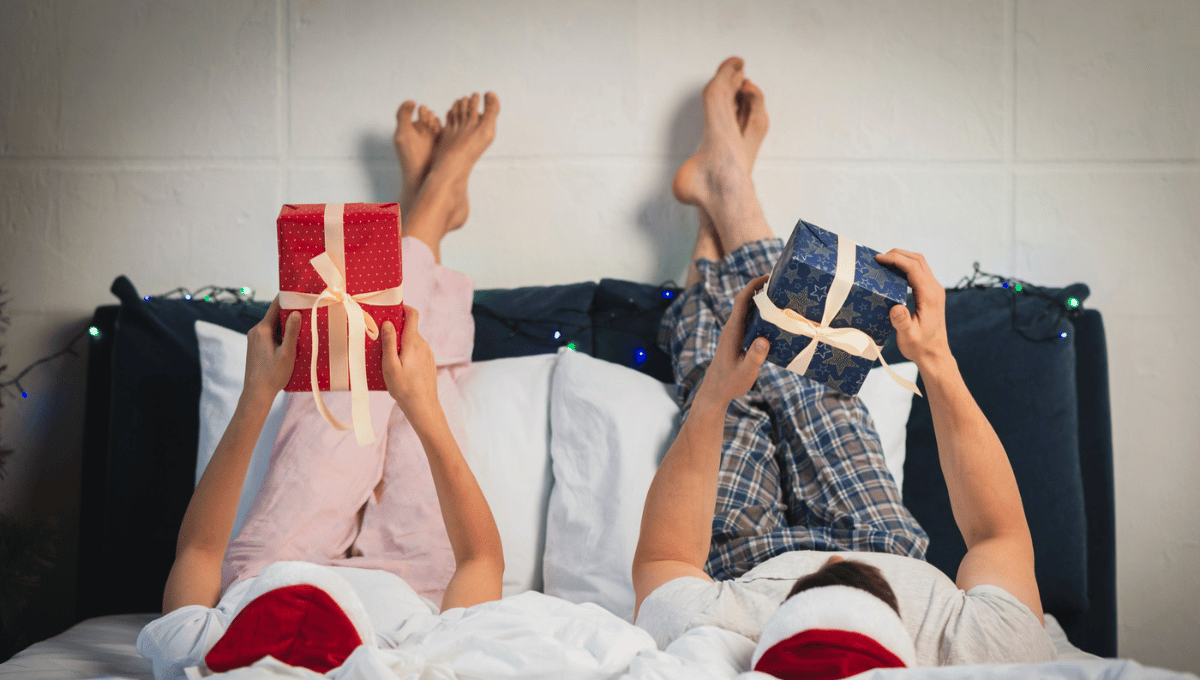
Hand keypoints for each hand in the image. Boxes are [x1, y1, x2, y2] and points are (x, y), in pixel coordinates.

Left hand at [243, 296, 299, 404]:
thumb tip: (296, 312)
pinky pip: (270, 334)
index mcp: (262, 329)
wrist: (256, 393)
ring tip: (304, 326)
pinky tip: (292, 341)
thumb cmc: (272, 374)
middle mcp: (256, 331)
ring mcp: (254, 339)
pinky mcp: (256, 346)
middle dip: (291, 313)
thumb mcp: (287, 353)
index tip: (301, 292)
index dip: (288, 297)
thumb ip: (292, 332)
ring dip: (287, 325)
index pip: (276, 306)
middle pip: (275, 315)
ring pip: (273, 326)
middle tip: (308, 310)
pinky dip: (281, 334)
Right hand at [381, 307, 440, 426]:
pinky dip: (406, 352)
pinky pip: (416, 350)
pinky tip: (398, 366)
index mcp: (413, 342)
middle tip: (380, 338)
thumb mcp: (390, 365)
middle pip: (409, 328)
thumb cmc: (404, 388)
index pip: (412, 315)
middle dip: (395, 329)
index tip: (390, 310)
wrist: (423, 406)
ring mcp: (427, 353)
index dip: (403, 308)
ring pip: (412, 340)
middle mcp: (423, 344)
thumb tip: (388, 322)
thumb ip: (389, 343)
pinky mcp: (428, 362)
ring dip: (400, 342)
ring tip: (387, 356)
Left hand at [696, 275, 770, 404]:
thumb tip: (764, 339)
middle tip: (781, 283)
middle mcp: (732, 328)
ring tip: (782, 296)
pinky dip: (761, 315)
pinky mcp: (737, 339)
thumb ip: (755, 357)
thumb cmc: (729, 383)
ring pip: (748, 311)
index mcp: (733, 331)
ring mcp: (734, 333)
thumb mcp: (746, 372)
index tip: (767, 276)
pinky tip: (774, 319)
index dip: (753, 286)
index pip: (742, 301)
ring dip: (762, 301)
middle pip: (745, 301)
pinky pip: (749, 321)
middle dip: (760, 289)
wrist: (715, 392)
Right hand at [874, 249, 950, 367]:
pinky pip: (919, 272)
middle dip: (898, 254)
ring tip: (883, 263)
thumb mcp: (908, 336)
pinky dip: (905, 267)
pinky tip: (892, 273)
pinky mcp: (931, 293)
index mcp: (929, 296)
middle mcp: (934, 289)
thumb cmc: (920, 347)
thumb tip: (896, 306)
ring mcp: (934, 290)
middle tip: (878, 259)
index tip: (878, 259)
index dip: (895, 259)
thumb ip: (902, 321)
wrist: (934, 354)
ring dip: (902, 259)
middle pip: (918, 260)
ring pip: (919, 264)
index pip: (913, 268)